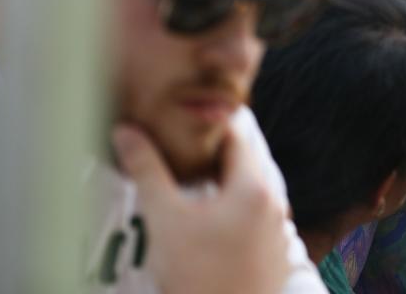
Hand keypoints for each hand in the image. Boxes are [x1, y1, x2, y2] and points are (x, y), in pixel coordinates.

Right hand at [113, 124, 293, 293]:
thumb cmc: (196, 276)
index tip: (181, 128)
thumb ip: (147, 170)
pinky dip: (233, 212)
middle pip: (244, 164)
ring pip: (249, 192)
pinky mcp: (275, 255)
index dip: (207, 129)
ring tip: (187, 186)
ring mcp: (279, 231)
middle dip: (212, 157)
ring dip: (222, 185)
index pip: (235, 135)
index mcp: (255, 187)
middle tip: (179, 154)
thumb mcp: (164, 218)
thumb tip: (126, 131)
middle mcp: (275, 204)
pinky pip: (255, 220)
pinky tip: (205, 224)